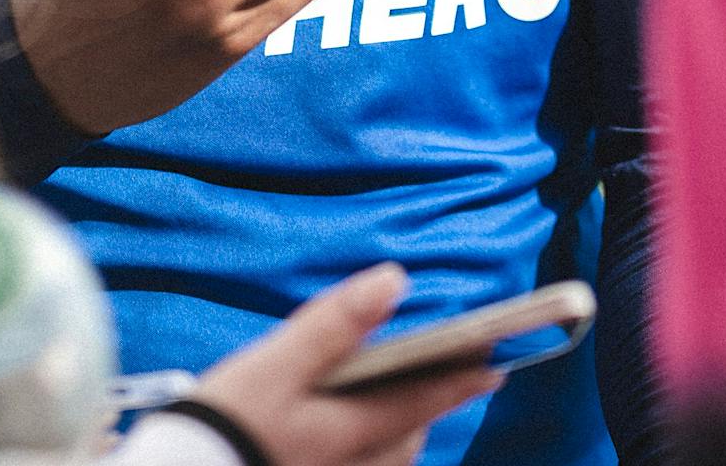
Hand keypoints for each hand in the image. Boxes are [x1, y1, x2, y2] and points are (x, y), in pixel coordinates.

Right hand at [191, 265, 501, 465]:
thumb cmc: (228, 422)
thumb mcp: (278, 363)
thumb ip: (336, 322)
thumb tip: (395, 278)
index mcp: (356, 431)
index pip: (425, 399)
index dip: (463, 377)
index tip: (497, 361)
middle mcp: (356, 463)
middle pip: (409, 432)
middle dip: (428, 400)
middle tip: (449, 369)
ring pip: (387, 453)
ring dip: (399, 423)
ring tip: (402, 395)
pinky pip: (360, 463)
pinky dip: (368, 442)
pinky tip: (349, 428)